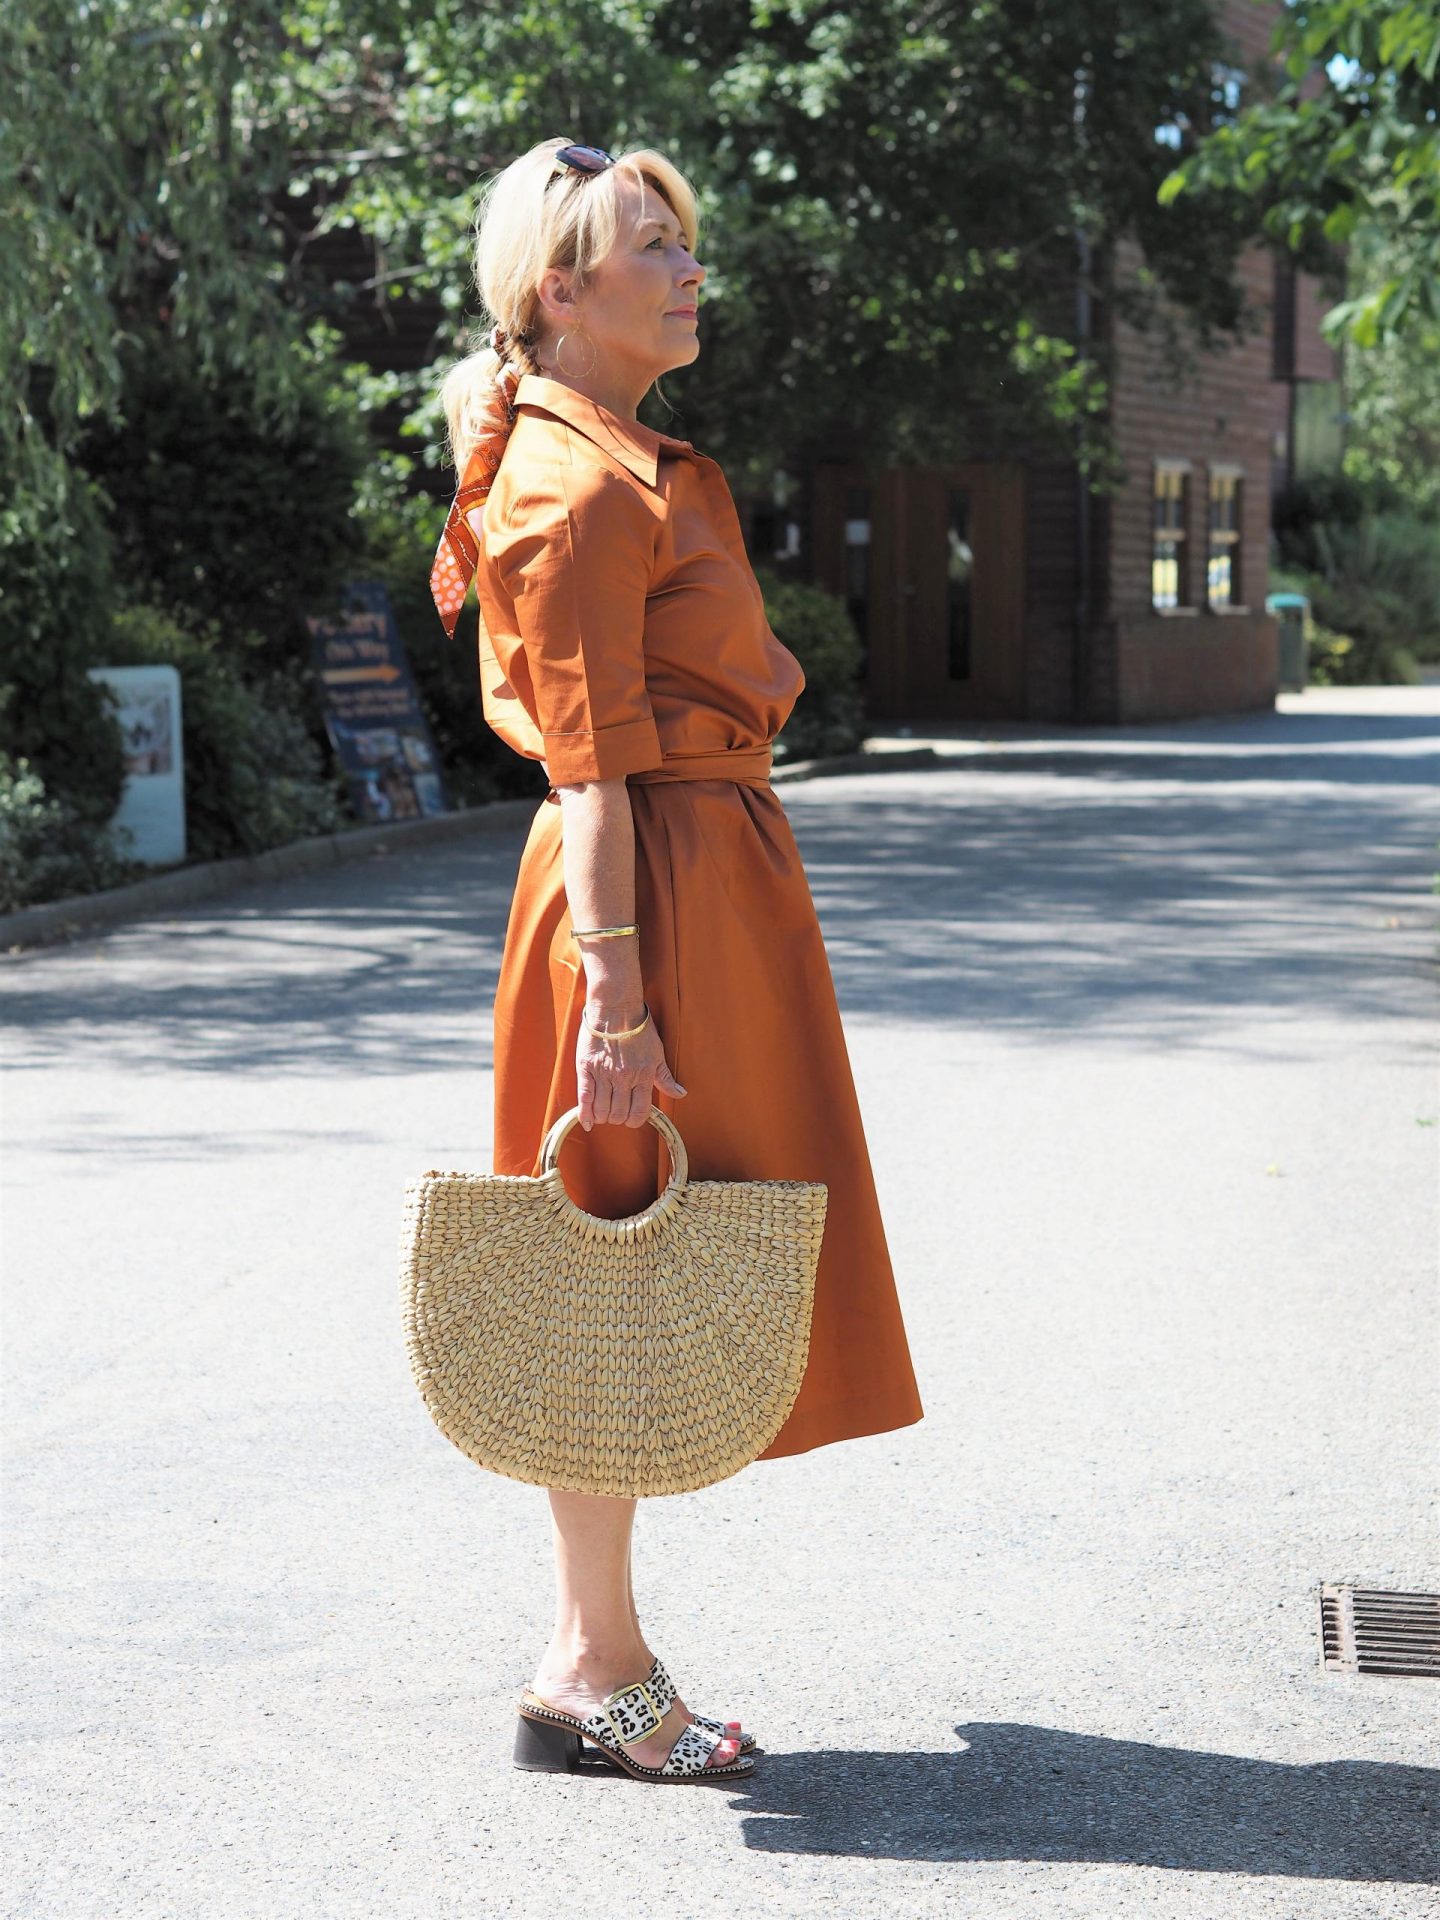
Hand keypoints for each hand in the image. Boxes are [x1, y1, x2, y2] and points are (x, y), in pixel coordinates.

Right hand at [577, 1003, 686, 1128]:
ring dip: (603, 1116)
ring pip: (602, 1110)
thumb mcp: (657, 1054)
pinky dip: (584, 1114)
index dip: (634, 1121)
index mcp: (643, 1076)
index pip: (639, 1113)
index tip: (631, 1118)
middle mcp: (624, 1078)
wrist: (616, 1008)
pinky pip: (584, 1098)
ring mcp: (603, 1074)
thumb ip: (666, 1078)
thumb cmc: (639, 1029)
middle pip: (619, 1115)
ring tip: (603, 1111)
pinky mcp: (586, 1068)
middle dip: (618, 1119)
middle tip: (616, 1112)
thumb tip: (681, 1094)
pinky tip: (587, 1121)